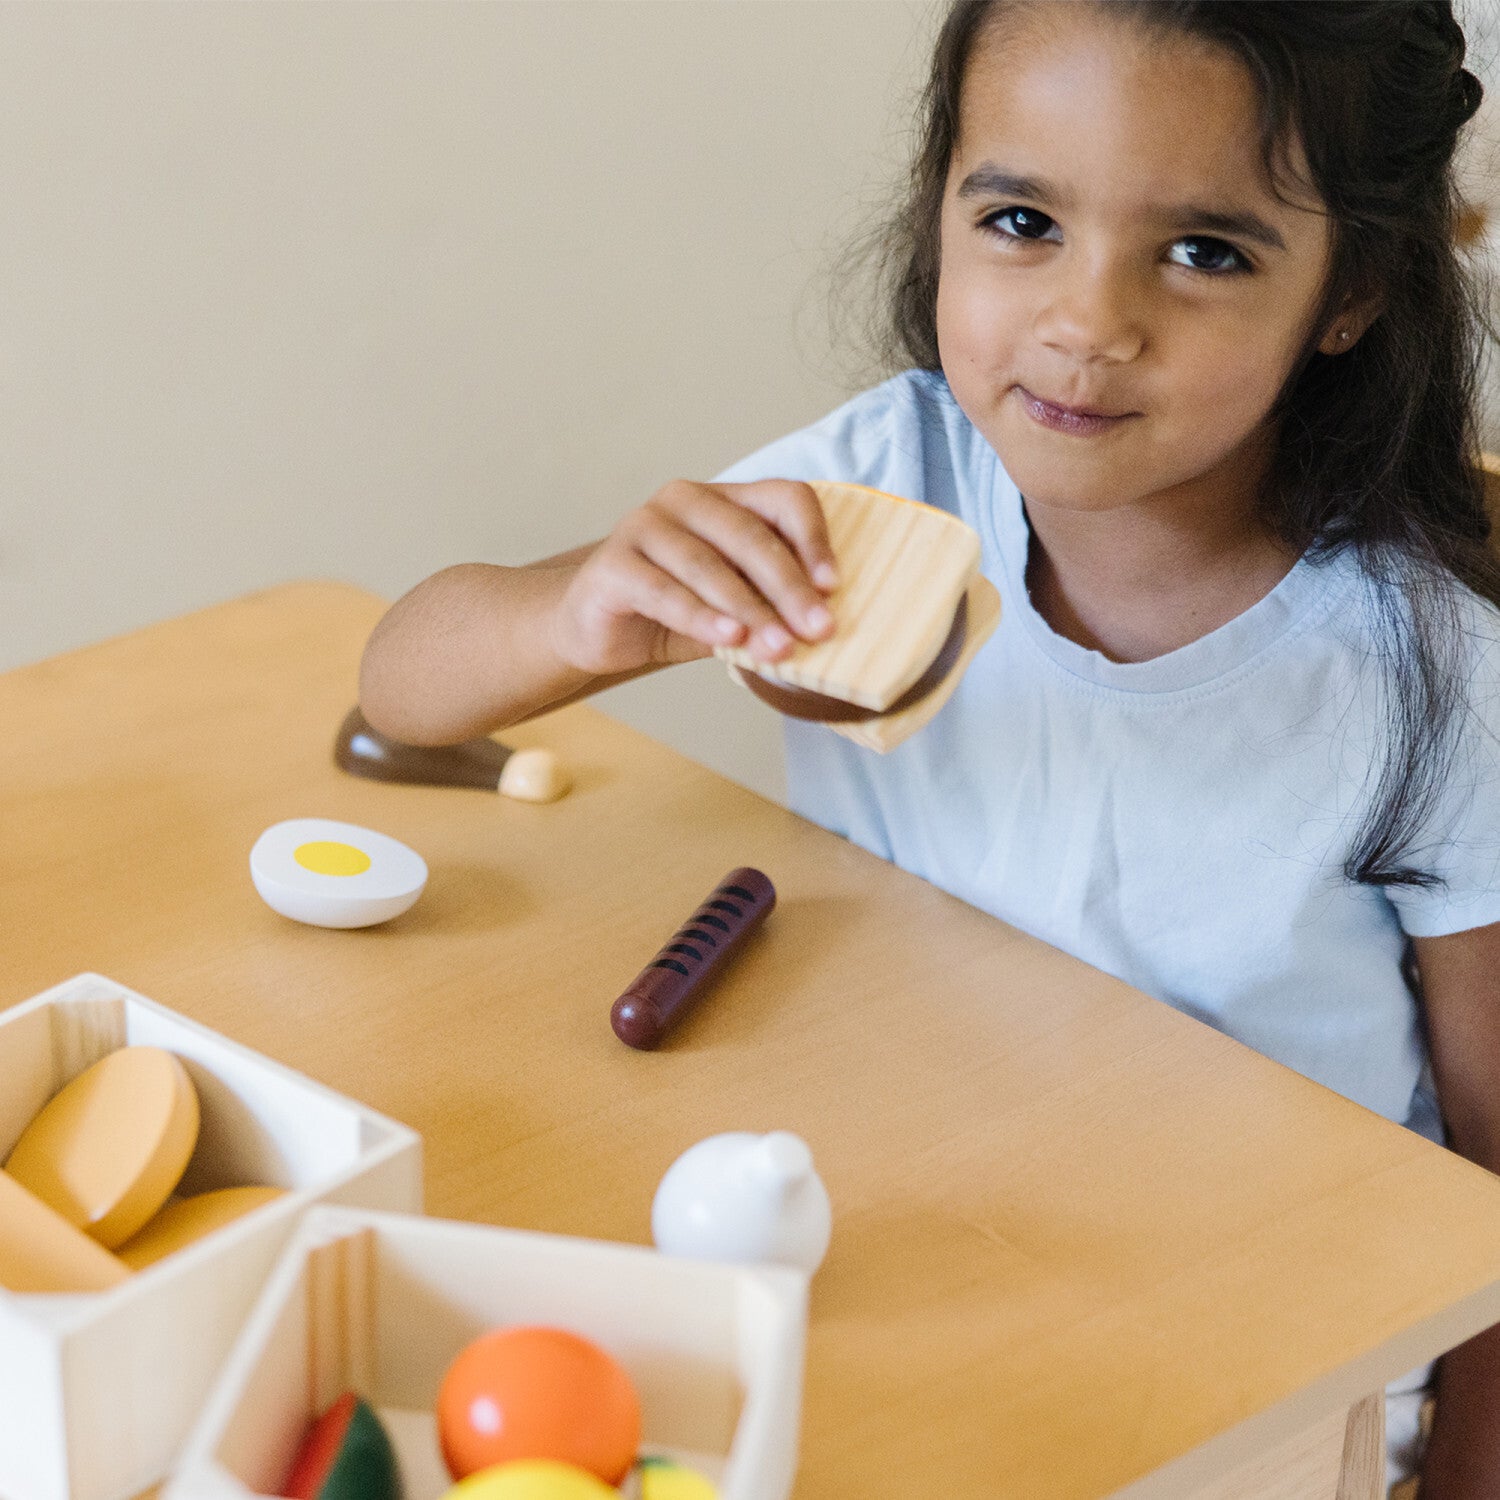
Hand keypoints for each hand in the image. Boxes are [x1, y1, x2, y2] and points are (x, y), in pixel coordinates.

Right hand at [550, 479, 838, 675]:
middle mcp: (685, 500)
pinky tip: (729, 638)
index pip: (784, 498)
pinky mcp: (613, 562)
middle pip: (751, 535)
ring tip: (779, 646)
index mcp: (725, 500)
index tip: (833, 587)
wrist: (597, 629)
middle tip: (817, 629)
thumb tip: (818, 631)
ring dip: (750, 609)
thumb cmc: (673, 612)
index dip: (814, 540)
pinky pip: (665, 590)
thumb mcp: (732, 608)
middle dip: (789, 588)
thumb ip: (766, 607)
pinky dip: (701, 617)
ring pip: (709, 565)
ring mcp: (644, 525)